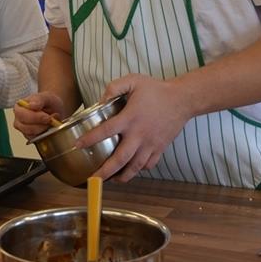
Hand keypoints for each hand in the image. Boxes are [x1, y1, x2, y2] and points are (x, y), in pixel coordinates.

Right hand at [13, 92, 65, 138]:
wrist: (55, 109)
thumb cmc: (49, 102)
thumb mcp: (47, 97)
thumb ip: (39, 99)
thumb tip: (31, 105)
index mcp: (19, 107)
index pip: (22, 114)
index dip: (35, 117)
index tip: (47, 117)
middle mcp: (18, 119)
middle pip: (24, 126)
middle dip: (40, 125)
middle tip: (51, 120)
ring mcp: (23, 129)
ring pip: (30, 134)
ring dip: (43, 130)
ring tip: (52, 122)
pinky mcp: (29, 136)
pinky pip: (35, 139)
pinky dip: (44, 135)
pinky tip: (49, 128)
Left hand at [76, 74, 192, 182]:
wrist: (182, 99)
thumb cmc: (157, 90)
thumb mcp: (134, 81)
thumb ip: (115, 87)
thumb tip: (101, 99)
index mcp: (130, 118)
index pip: (106, 131)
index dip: (90, 139)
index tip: (78, 145)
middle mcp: (139, 134)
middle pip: (120, 158)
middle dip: (105, 171)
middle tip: (93, 179)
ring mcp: (151, 144)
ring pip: (135, 167)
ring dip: (122, 176)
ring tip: (111, 180)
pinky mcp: (160, 148)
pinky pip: (148, 164)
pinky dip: (139, 170)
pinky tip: (132, 169)